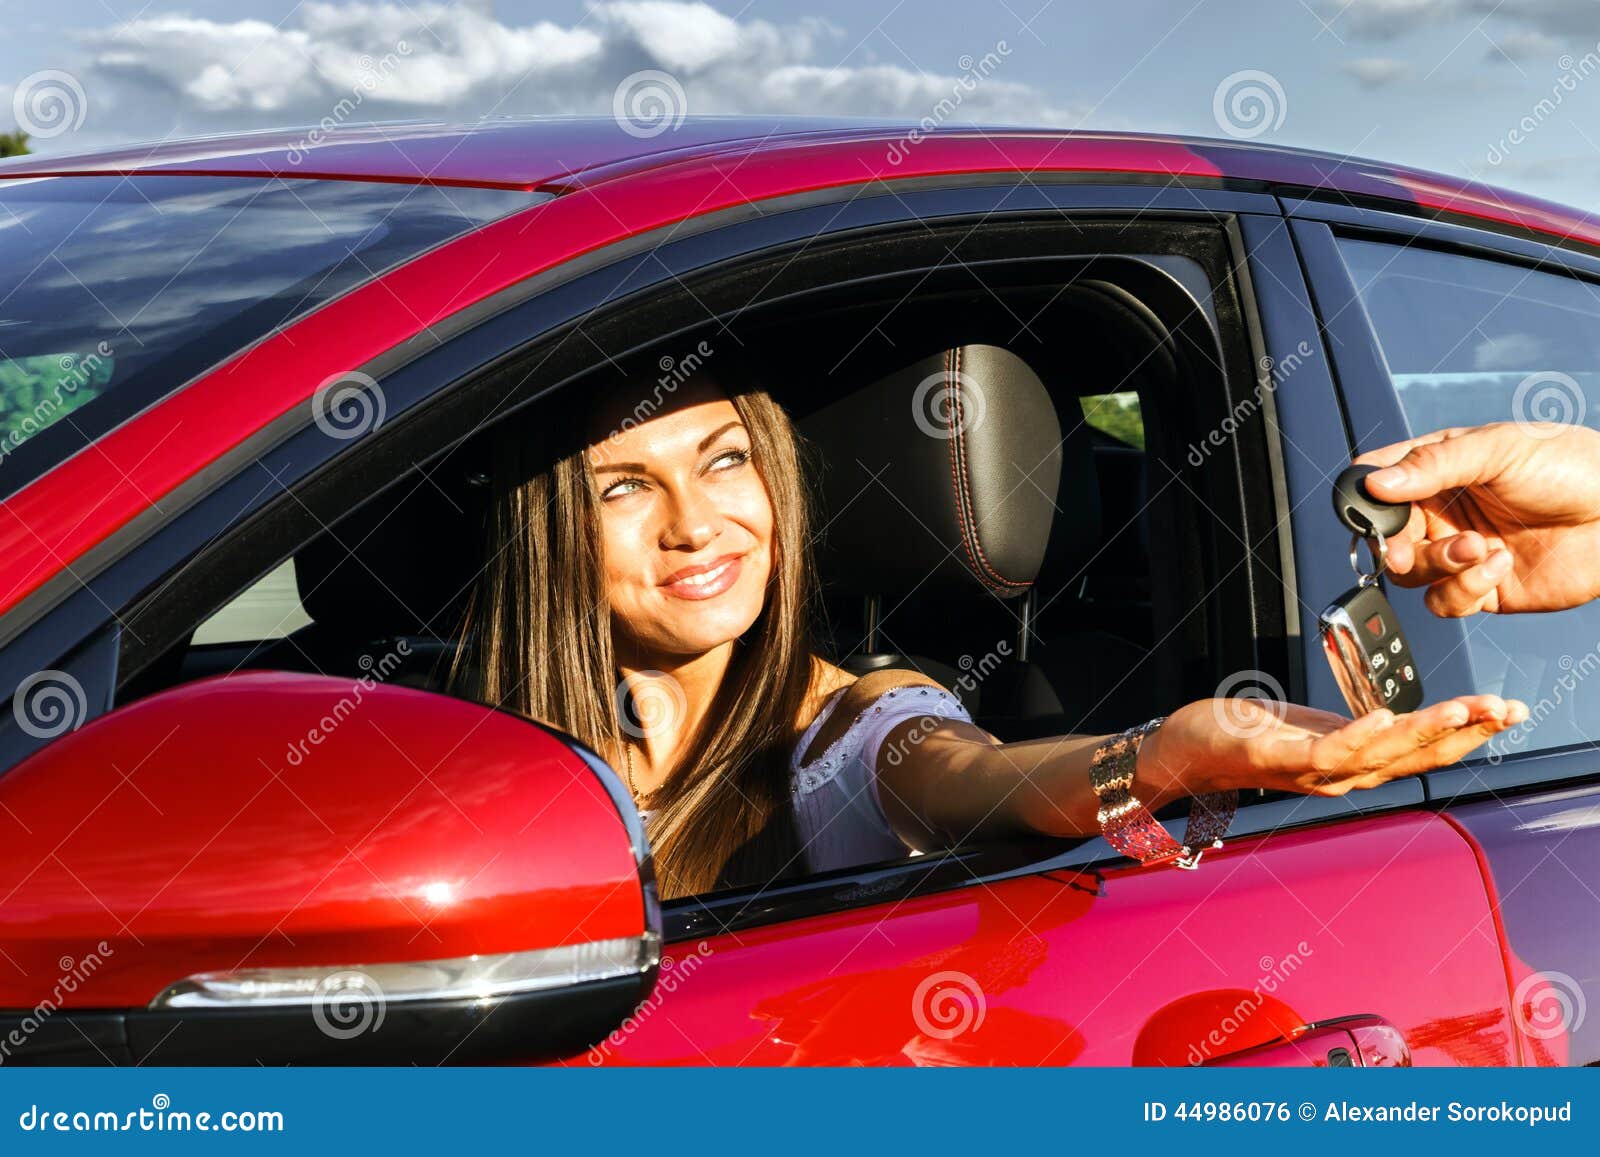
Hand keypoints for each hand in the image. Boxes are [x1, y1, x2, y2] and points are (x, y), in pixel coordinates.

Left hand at [1140, 695, 1525, 799]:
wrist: (1183, 751)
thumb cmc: (1246, 735)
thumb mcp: (1314, 727)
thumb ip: (1355, 730)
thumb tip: (1398, 718)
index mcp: (1351, 761)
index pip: (1422, 749)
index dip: (1468, 732)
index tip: (1507, 709)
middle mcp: (1338, 774)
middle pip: (1414, 755)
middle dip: (1466, 732)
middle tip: (1507, 709)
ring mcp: (1308, 771)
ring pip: (1380, 755)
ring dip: (1425, 733)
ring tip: (1463, 711)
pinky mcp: (1274, 758)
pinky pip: (1325, 752)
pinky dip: (1359, 737)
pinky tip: (1386, 717)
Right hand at [1354, 422, 1599, 615]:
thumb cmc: (1573, 467)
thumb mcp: (1498, 449)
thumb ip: (1433, 465)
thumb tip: (1376, 483)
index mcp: (1439, 469)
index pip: (1379, 483)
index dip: (1366, 498)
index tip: (1372, 509)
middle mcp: (1443, 512)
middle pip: (1387, 538)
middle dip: (1395, 546)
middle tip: (1407, 550)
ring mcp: (1460, 552)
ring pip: (1411, 575)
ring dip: (1437, 566)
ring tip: (1478, 548)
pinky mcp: (1482, 589)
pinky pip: (1445, 602)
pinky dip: (1464, 589)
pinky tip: (1499, 565)